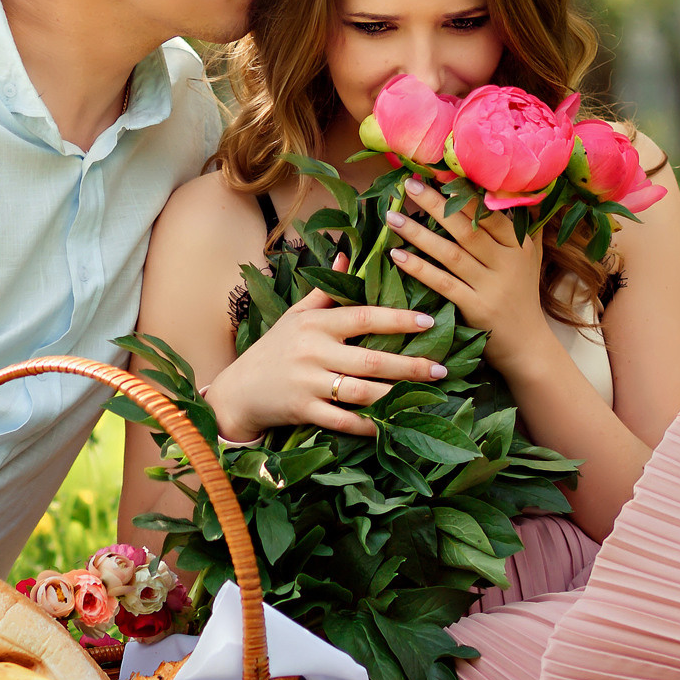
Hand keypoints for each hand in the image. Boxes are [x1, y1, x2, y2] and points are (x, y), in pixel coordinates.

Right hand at [207, 251, 443, 439]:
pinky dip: (368, 425)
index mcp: (315, 324)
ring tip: (426, 396)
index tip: (429, 320)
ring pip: (360, 392)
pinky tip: (392, 425)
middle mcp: (312, 352)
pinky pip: (342, 421)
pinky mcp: (303, 411)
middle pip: (370, 359)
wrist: (237, 392)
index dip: (398, 319)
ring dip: (396, 396)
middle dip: (410, 365)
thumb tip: (348, 253)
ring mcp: (307, 383)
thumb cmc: (273, 349)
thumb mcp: (296, 315)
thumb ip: (326, 290)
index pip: (364, 317)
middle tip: (442, 368)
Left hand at [386, 176, 557, 378]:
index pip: (488, 212)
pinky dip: (420, 269)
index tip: (436, 173)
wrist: (528, 346)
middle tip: (409, 185)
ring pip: (451, 253)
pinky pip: (443, 283)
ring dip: (419, 233)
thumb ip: (524, 226)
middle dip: (436, 204)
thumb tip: (513, 189)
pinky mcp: (476, 308)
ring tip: (393, 217)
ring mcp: (491, 286)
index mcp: (519, 245)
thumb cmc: (523, 296)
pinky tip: (397, 256)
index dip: (462, 192)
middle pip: (466, 228)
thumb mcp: (531, 258)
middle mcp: (507, 262)